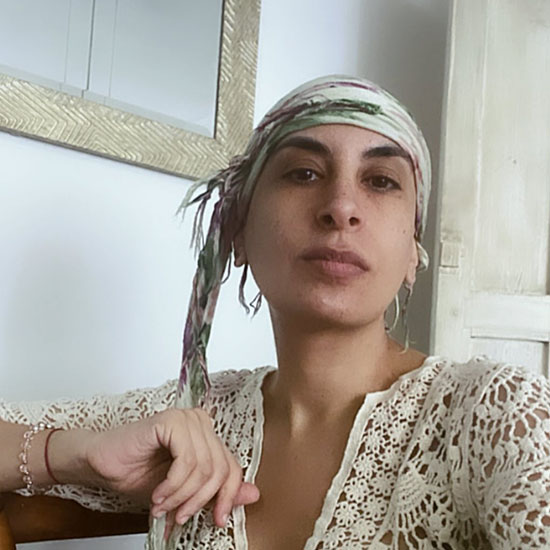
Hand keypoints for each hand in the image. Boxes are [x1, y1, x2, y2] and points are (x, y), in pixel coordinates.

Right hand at [85, 408, 258, 526]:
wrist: (102, 462)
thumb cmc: (139, 473)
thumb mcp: (185, 491)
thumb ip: (217, 491)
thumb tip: (254, 495)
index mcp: (208, 435)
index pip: (232, 468)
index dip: (227, 497)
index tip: (217, 520)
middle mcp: (201, 422)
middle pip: (219, 470)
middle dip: (198, 501)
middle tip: (178, 517)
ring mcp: (187, 418)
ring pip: (203, 468)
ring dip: (181, 496)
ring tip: (162, 506)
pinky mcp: (171, 421)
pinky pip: (186, 460)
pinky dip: (173, 485)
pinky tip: (158, 493)